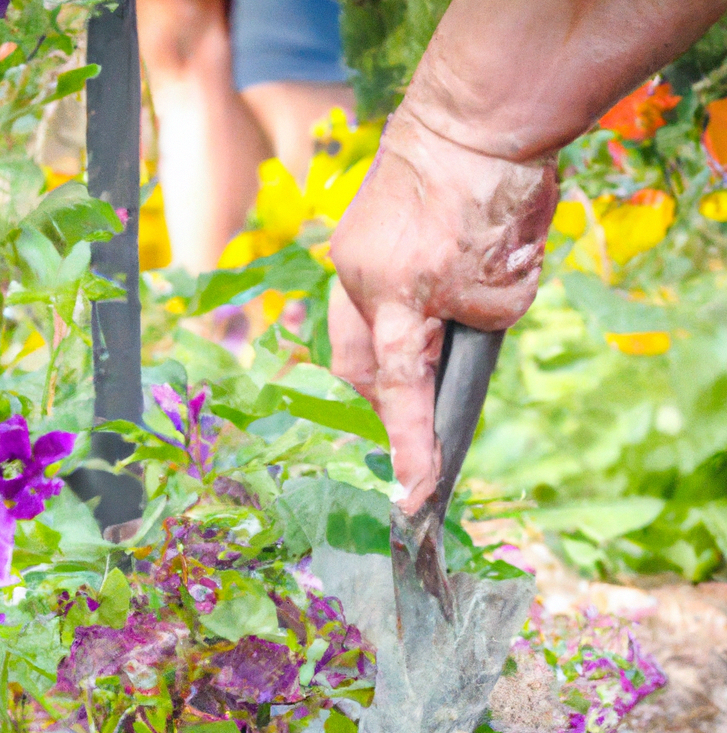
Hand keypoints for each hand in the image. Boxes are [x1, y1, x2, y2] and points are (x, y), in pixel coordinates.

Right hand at [329, 105, 557, 511]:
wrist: (475, 114)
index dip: (409, 445)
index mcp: (401, 292)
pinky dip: (386, 319)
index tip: (413, 494)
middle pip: (358, 369)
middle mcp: (359, 281)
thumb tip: (455, 339)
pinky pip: (358, 304)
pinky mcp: (349, 242)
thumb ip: (477, 324)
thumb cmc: (502, 191)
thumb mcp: (508, 280)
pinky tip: (413, 310)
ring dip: (383, 362)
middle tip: (420, 421)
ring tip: (422, 360)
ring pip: (351, 339)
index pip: (403, 387)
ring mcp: (348, 260)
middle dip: (388, 401)